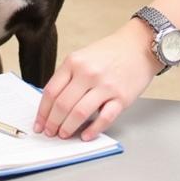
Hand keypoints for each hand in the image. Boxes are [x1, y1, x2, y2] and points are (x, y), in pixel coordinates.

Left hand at [34, 20, 158, 140]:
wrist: (140, 45)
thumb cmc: (111, 52)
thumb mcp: (83, 57)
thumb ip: (69, 77)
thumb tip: (54, 104)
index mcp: (74, 62)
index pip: (51, 91)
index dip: (42, 111)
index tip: (39, 123)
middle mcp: (87, 73)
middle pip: (62, 104)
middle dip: (53, 123)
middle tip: (50, 132)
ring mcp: (105, 86)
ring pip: (79, 113)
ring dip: (68, 128)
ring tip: (64, 135)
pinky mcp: (122, 97)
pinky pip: (104, 118)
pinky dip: (93, 130)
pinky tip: (86, 135)